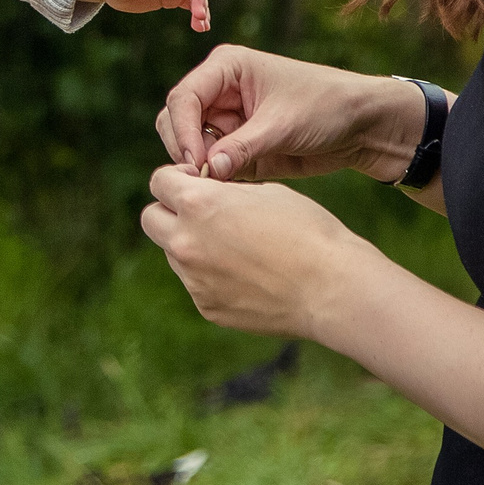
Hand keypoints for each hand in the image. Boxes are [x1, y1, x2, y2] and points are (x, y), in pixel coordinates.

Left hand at [139, 164, 365, 338]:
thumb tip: (206, 193)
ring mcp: (193, 279)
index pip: (159, 182)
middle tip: (202, 212)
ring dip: (192, 244)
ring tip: (236, 247)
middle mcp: (186, 242)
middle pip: (151, 219)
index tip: (195, 181)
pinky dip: (211, 275)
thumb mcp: (265, 192)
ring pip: (173, 253)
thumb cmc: (308, 231)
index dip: (176, 177)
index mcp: (198, 204)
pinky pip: (196, 283)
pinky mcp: (207, 307)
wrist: (331, 288)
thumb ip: (223, 192)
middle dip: (170, 211)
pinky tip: (248, 274)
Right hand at [157, 46, 425, 181]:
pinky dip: (213, 179)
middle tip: (206, 178)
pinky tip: (232, 189)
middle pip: (175, 121)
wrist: (362, 127)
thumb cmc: (327, 107)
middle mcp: (219, 91)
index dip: (182, 132)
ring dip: (197, 167)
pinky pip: (209, 165)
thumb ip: (243, 147)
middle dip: (185, 150)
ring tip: (222, 184)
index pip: (183, 98)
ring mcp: (225, 120)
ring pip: (187, 146)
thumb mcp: (284, 125)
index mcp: (226, 68)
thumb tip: (207, 170)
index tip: (196, 163)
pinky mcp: (235, 146)